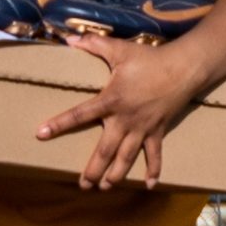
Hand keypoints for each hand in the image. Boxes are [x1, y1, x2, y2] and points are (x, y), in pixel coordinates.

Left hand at [31, 36, 217, 188]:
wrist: (184, 68)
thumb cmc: (150, 59)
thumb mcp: (120, 50)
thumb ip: (94, 44)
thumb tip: (71, 38)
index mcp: (112, 100)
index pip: (80, 114)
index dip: (59, 124)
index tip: (41, 134)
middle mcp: (126, 119)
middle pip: (106, 149)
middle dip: (94, 168)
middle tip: (83, 184)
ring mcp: (143, 128)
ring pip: (127, 157)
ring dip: (116, 174)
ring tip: (105, 187)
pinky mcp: (158, 130)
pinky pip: (155, 154)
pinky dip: (153, 170)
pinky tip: (149, 185)